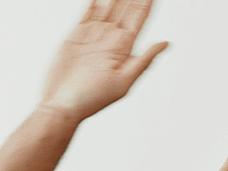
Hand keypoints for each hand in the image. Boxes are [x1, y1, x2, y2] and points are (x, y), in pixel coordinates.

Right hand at [39, 0, 167, 120]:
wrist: (62, 104)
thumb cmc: (92, 99)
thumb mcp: (123, 82)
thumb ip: (144, 60)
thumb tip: (166, 43)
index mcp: (124, 48)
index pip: (139, 18)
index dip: (145, 3)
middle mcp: (110, 39)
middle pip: (125, 8)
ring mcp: (94, 35)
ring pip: (109, 6)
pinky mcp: (76, 34)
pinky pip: (88, 11)